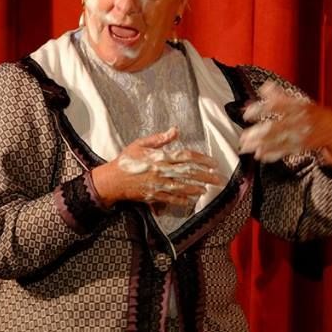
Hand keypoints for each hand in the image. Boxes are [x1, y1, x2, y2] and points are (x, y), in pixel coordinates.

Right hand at [90, 127, 225, 208]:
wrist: (112, 180)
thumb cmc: (126, 159)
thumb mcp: (141, 143)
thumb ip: (159, 138)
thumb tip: (176, 130)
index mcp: (159, 156)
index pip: (185, 157)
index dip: (201, 159)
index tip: (213, 162)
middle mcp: (161, 171)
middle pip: (188, 173)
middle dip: (205, 176)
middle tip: (219, 179)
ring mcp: (158, 185)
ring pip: (182, 187)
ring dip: (196, 188)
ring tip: (208, 189)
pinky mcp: (153, 196)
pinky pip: (170, 199)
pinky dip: (182, 200)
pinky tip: (192, 200)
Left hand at [239, 81, 331, 164]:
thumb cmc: (314, 113)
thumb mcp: (300, 101)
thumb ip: (281, 95)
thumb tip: (264, 87)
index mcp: (299, 105)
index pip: (277, 105)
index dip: (261, 109)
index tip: (246, 115)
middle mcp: (301, 119)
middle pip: (277, 127)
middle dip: (258, 133)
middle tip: (244, 138)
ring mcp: (303, 134)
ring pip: (280, 140)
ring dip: (262, 145)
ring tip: (247, 148)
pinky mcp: (304, 146)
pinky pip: (287, 150)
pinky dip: (273, 153)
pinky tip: (261, 155)